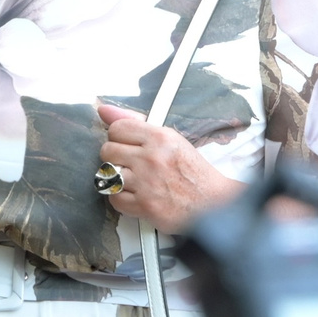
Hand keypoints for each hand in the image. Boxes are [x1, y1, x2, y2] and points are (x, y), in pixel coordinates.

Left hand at [95, 102, 244, 231]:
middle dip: (116, 158)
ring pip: (108, 175)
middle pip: (107, 151)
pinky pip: (114, 199)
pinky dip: (121, 199)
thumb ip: (135, 124)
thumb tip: (104, 110)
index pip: (117, 128)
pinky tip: (135, 195)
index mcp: (160, 137)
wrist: (213, 203)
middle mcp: (152, 158)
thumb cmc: (193, 173)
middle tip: (131, 165)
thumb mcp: (170, 139)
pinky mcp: (144, 206)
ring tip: (133, 180)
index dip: (118, 137)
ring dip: (118, 179)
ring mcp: (147, 183)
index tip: (127, 145)